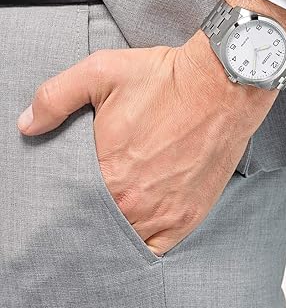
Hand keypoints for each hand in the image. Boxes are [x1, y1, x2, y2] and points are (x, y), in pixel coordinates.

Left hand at [17, 0, 285, 255]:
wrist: (222, 85)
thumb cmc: (166, 80)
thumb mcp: (101, 73)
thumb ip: (55, 98)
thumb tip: (27, 124)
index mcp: (108, 174)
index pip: (72, 202)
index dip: (70, 194)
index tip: (77, 184)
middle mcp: (135, 204)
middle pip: (100, 223)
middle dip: (93, 211)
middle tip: (99, 193)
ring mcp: (166, 213)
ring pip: (128, 238)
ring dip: (119, 227)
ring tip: (119, 208)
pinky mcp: (190, 215)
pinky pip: (159, 247)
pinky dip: (146, 241)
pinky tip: (141, 224)